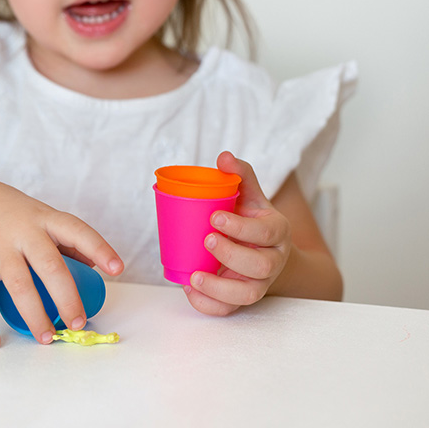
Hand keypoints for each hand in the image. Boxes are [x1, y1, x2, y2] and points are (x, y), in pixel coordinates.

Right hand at [0, 169, 123, 348]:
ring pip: (19, 285)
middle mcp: (23, 231)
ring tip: (46, 337)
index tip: (117, 269)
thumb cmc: (7, 210)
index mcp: (45, 218)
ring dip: (34, 315)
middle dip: (66, 297)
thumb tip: (93, 266)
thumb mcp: (39, 215)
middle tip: (78, 322)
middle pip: (50, 265)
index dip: (99, 248)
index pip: (77, 230)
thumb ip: (65, 238)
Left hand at [184, 151, 291, 314]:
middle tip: (206, 240)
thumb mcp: (250, 196)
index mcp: (277, 231)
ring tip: (194, 275)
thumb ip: (240, 176)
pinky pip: (230, 311)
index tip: (215, 217)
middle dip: (233, 255)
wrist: (264, 251)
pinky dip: (209, 305)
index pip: (268, 231)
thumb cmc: (252, 219)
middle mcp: (273, 260)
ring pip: (248, 294)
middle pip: (262, 266)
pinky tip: (190, 290)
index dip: (243, 227)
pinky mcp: (242, 299)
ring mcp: (259, 283)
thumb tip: (224, 157)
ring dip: (220, 288)